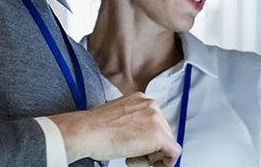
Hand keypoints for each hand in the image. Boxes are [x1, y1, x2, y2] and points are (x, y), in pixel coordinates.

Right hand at [49, 92, 181, 165]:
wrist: (87, 132)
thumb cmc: (94, 128)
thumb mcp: (118, 118)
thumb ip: (134, 123)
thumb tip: (141, 136)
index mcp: (141, 99)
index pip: (155, 123)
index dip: (148, 140)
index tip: (141, 149)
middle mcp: (151, 105)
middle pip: (164, 132)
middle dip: (151, 149)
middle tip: (135, 157)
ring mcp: (157, 119)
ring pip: (168, 143)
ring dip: (152, 156)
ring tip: (132, 158)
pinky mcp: (158, 135)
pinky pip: (173, 153)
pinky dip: (164, 163)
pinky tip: (145, 164)